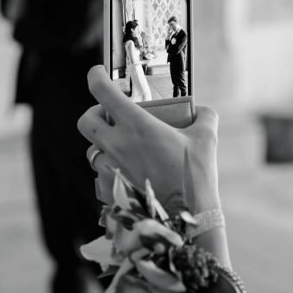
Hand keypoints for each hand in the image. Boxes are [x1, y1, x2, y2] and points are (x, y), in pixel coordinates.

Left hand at [77, 66, 220, 212]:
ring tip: (124, 150)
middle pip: (86, 121)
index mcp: (136, 125)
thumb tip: (201, 111)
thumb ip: (203, 117)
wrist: (190, 220)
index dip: (96, 76)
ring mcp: (110, 169)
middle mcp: (116, 145)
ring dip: (104, 146)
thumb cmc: (196, 177)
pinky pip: (100, 176)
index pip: (102, 90)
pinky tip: (128, 174)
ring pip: (92, 150)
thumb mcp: (206, 138)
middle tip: (111, 117)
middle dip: (95, 114)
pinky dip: (110, 172)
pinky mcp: (109, 191)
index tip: (97, 73)